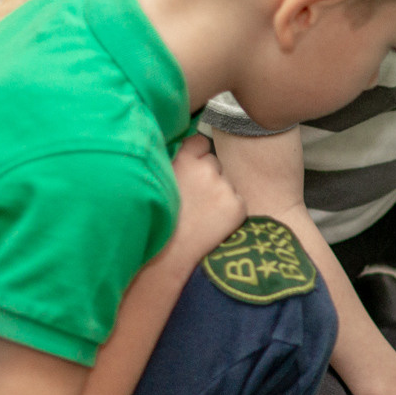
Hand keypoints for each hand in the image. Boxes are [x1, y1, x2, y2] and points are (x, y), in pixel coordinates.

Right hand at [167, 135, 246, 263]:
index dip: (197, 154)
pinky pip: (237, 200)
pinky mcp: (238, 206)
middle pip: (214, 162)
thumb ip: (174, 163)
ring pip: (226, 182)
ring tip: (201, 213)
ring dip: (218, 193)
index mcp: (184, 160)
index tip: (193, 168)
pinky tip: (212, 222)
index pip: (200, 141)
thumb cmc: (159, 218)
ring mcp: (224, 187)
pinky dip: (229, 210)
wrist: (169, 253)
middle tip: (195, 197)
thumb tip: (187, 153)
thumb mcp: (158, 181)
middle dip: (208, 175)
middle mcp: (206, 169)